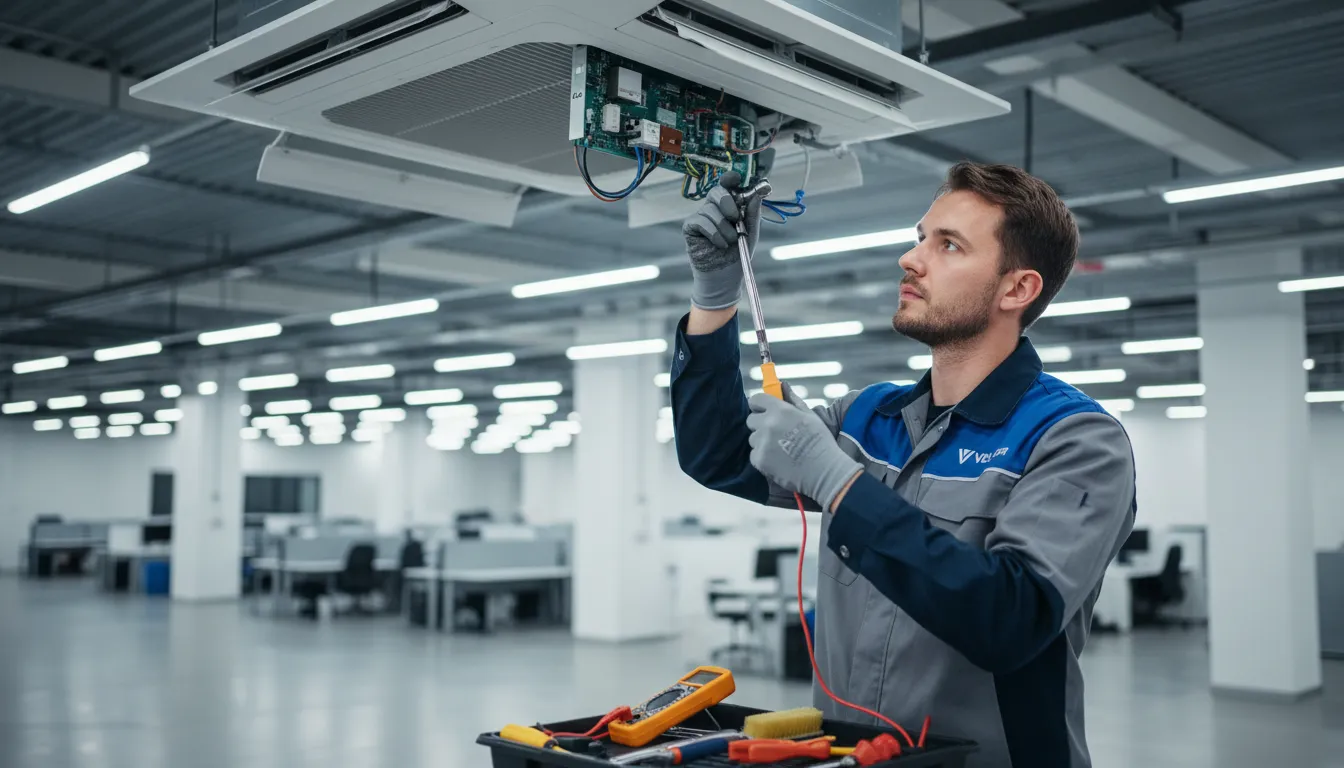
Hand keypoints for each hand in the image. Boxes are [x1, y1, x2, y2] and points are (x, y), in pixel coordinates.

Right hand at [681, 171, 761, 310]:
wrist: (726, 277)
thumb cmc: (738, 253)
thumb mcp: (750, 231)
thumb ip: (753, 211)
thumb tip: (760, 191)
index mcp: (729, 205)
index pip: (727, 185)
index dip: (730, 178)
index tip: (737, 179)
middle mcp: (713, 208)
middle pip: (717, 192)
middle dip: (728, 203)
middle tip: (735, 218)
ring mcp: (700, 217)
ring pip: (710, 209)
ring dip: (724, 227)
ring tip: (730, 241)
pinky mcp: (690, 228)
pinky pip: (700, 221)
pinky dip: (714, 233)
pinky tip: (720, 245)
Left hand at [746, 386, 861, 511]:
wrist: (824, 471)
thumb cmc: (820, 442)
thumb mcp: (810, 416)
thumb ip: (794, 400)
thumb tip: (783, 386)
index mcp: (780, 410)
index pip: (756, 399)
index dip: (758, 405)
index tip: (762, 411)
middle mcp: (768, 424)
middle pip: (751, 420)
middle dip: (760, 425)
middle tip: (776, 434)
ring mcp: (762, 442)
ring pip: (753, 439)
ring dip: (762, 442)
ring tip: (781, 450)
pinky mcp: (759, 459)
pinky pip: (754, 455)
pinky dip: (763, 458)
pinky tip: (779, 461)